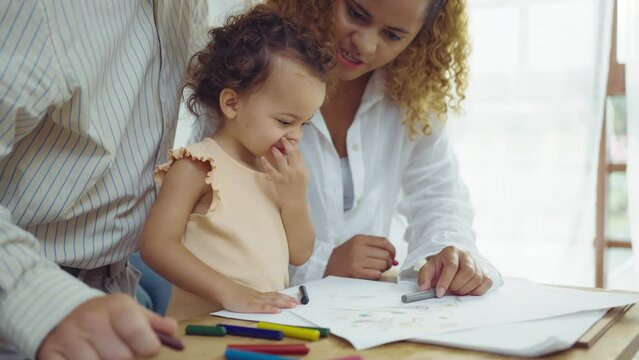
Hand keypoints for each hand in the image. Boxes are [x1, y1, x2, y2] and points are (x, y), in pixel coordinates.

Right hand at [37, 294, 176, 359]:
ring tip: (101, 355)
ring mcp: (69, 340)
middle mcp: (91, 321)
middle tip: (118, 352)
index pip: (142, 337)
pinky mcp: (50, 356)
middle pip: (122, 359)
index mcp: (117, 308)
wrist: (60, 312)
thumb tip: (172, 331)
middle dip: (126, 359)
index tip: (146, 348)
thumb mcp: (131, 312)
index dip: (148, 348)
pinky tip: (86, 358)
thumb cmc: (105, 317)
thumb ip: (154, 323)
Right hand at [220, 282, 298, 313]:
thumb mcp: (244, 296)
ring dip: (283, 303)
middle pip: (276, 297)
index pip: (274, 295)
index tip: (293, 299)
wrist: (223, 289)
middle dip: (287, 300)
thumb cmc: (231, 294)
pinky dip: (270, 309)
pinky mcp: (249, 305)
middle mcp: (258, 296)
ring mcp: (254, 300)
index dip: (284, 297)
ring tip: (293, 305)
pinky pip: (262, 307)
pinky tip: (277, 311)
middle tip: (298, 303)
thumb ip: (252, 299)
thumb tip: (260, 302)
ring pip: (272, 301)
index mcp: (257, 295)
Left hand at [260, 137, 307, 207]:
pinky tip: (262, 158)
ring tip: (272, 147)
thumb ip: (300, 164)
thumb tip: (296, 151)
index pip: (298, 153)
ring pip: (280, 160)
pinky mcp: (278, 180)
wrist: (295, 202)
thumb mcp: (304, 175)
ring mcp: (286, 175)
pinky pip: (270, 170)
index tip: (289, 139)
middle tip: (281, 138)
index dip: (293, 145)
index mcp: (302, 168)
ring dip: (276, 151)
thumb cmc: (299, 187)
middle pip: (291, 153)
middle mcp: (295, 171)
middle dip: (286, 144)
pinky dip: (266, 163)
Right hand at [324, 235, 395, 279]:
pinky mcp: (356, 271)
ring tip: (375, 270)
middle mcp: (358, 247)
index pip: (384, 242)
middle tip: (384, 266)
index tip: (393, 255)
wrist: (329, 269)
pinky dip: (377, 276)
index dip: (392, 250)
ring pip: (382, 265)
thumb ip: (373, 248)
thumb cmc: (344, 258)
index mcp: (359, 239)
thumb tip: (393, 257)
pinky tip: (371, 275)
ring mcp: (357, 259)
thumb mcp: (355, 245)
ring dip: (382, 270)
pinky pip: (376, 274)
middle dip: (388, 262)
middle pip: (385, 254)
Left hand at [418, 246, 492, 296]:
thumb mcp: (428, 269)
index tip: (439, 293)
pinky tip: (467, 291)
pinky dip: (477, 291)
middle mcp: (466, 255)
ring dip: (466, 290)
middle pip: (468, 272)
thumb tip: (423, 287)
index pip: (451, 266)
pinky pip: (487, 282)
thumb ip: (423, 277)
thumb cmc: (439, 267)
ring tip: (456, 291)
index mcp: (451, 252)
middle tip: (449, 291)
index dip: (445, 281)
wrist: (449, 264)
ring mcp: (477, 263)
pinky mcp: (485, 271)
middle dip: (457, 286)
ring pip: (477, 278)